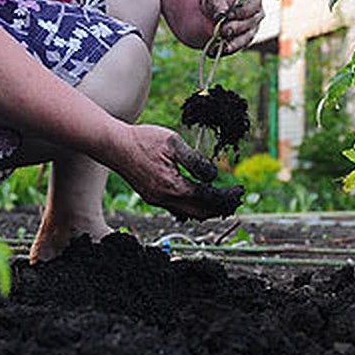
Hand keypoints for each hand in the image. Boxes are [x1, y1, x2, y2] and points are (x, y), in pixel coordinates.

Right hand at [114, 125, 243, 220]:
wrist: (114, 145)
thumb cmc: (143, 140)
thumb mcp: (174, 143)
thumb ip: (196, 161)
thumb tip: (213, 176)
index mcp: (174, 186)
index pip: (209, 198)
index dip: (227, 197)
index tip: (239, 191)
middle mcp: (165, 199)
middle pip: (201, 212)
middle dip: (221, 207)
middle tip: (235, 198)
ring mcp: (157, 201)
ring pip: (189, 214)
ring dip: (207, 209)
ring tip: (222, 201)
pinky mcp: (152, 197)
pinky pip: (177, 209)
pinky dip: (193, 207)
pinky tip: (199, 199)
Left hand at [201, 0, 263, 53]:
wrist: (212, 11)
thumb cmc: (217, 0)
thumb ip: (217, 3)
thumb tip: (221, 14)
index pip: (253, 6)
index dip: (242, 11)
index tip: (229, 15)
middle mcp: (257, 16)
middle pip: (249, 23)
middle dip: (235, 28)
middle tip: (223, 31)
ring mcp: (252, 30)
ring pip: (245, 39)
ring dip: (232, 43)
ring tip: (221, 47)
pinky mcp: (243, 43)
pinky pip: (236, 48)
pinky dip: (225, 50)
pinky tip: (213, 52)